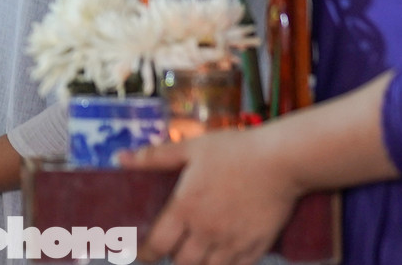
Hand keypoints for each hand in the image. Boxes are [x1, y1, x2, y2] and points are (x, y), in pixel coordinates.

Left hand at [120, 128, 300, 264]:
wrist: (281, 160)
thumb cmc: (235, 150)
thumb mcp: (191, 148)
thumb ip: (154, 157)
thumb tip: (120, 158)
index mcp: (186, 208)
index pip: (156, 245)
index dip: (145, 253)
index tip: (141, 252)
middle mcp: (206, 231)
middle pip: (180, 263)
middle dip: (173, 256)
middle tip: (174, 246)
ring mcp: (231, 242)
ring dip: (198, 263)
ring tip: (197, 251)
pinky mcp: (255, 248)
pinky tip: (223, 256)